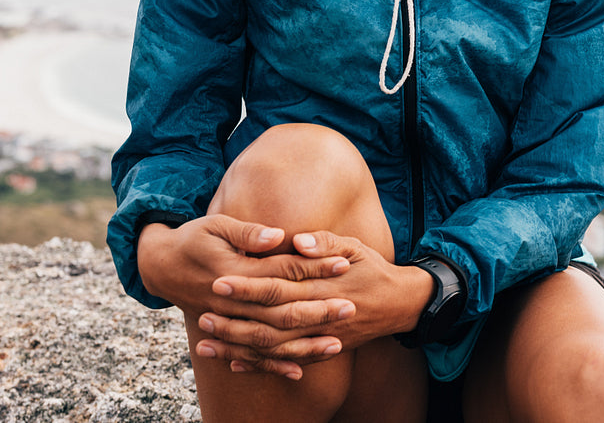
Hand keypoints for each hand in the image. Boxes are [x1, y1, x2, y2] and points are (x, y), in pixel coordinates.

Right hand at [137, 215, 354, 376]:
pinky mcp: (224, 333)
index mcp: (234, 272)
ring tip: (336, 344)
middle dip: (317, 310)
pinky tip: (299, 370)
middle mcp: (232, 303)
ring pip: (269, 339)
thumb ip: (248, 233)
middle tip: (350, 308)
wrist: (160, 265)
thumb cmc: (194, 238)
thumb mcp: (216, 225)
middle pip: (281, 310)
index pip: (282, 271)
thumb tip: (278, 236)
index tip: (343, 264)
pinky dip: (273, 365)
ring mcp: (227, 322)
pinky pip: (250, 355)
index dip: (314, 268)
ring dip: (303, 343)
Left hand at [195, 230, 432, 378]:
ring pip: (274, 347)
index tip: (220, 281)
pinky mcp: (323, 350)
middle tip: (202, 315)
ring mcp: (321, 338)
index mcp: (323, 286)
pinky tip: (234, 364)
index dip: (248, 286)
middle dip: (234, 320)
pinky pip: (288, 361)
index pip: (279, 286)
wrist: (401, 304)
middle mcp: (320, 316)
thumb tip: (298, 240)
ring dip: (239, 346)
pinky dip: (261, 365)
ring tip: (207, 342)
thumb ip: (326, 243)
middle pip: (270, 321)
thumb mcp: (355, 246)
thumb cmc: (373, 269)